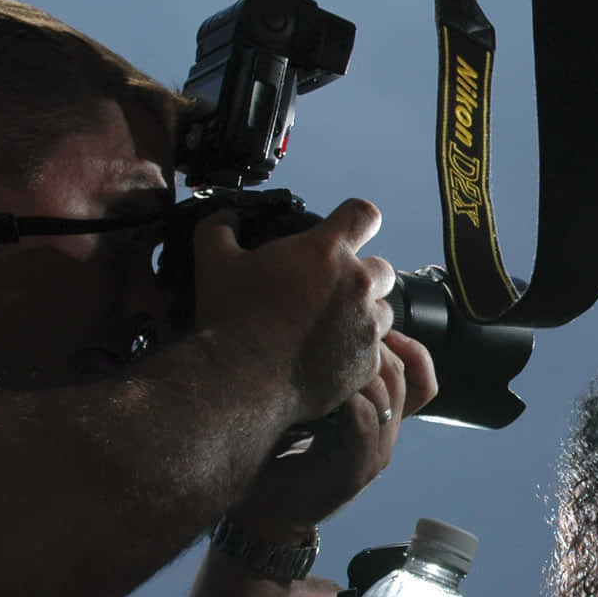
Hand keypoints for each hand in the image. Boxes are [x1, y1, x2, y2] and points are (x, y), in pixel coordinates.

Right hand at [191, 199, 395, 422]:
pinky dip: (357, 352)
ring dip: (363, 315)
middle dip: (361, 276)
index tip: (346, 230)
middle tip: (329, 291)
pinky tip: (328, 357)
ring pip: (383, 311)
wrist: (240, 381)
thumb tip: (227, 216)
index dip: (356, 220)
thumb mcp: (214, 262)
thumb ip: (220, 227)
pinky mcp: (369, 363)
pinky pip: (375, 350)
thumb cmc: (230, 319)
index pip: (364, 215)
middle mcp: (357, 285)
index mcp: (327, 251)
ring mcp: (367, 326)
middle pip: (381, 268)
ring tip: (328, 327)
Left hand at [233, 330, 436, 535]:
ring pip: (387, 398)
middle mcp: (386, 437)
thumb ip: (329, 381)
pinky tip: (325, 388)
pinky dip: (350, 399)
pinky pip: (366, 422)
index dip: (412, 350)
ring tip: (328, 358)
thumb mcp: (311, 409)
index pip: (422, 381)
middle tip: (342, 336)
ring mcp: (375, 454)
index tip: (381, 328)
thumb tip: (325, 331)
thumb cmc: (280, 456)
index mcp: (380, 421)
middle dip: (376, 350)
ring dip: (360, 371)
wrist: (266, 512)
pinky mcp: (356, 470)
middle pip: (403, 379)